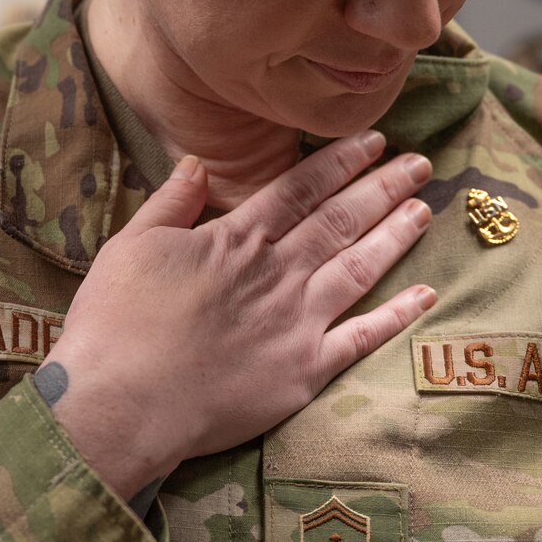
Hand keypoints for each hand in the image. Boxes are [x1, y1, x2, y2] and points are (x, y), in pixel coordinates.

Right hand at [43, 131, 435, 499]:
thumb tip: (198, 164)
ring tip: (425, 208)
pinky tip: (426, 295)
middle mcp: (278, 272)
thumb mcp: (130, 245)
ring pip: (359, 267)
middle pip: (341, 220)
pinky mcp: (305, 371)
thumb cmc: (115, 323)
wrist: (123, 401)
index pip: (300, 188)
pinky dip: (397, 315)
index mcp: (236, 238)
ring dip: (396, 235)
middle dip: (383, 187)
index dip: (340, 162)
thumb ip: (171, 202)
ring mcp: (297, 322)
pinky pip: (363, 338)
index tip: (373, 141)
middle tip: (420, 164)